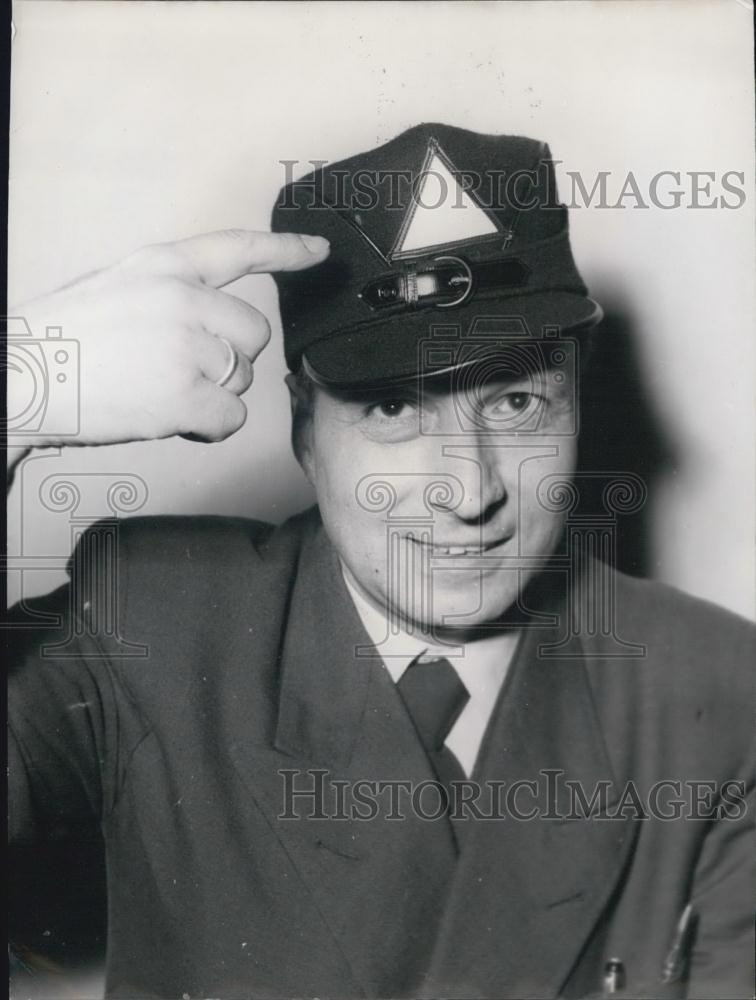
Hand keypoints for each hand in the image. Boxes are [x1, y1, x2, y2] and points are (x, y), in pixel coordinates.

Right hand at [7, 229, 328, 447]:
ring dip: (213, 396)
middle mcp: (182, 298)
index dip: (286, 250)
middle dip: (231, 359)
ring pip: (242, 379)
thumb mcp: (115, 288)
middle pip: (255, 334)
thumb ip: (168, 296)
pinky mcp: (185, 394)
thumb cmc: (60, 344)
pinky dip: (209, 428)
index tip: (319, 250)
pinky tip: (173, 418)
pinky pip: (232, 418)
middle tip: (185, 372)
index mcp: (162, 266)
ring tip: (159, 392)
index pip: (238, 249)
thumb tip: (211, 326)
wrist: (20, 379)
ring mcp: (185, 345)